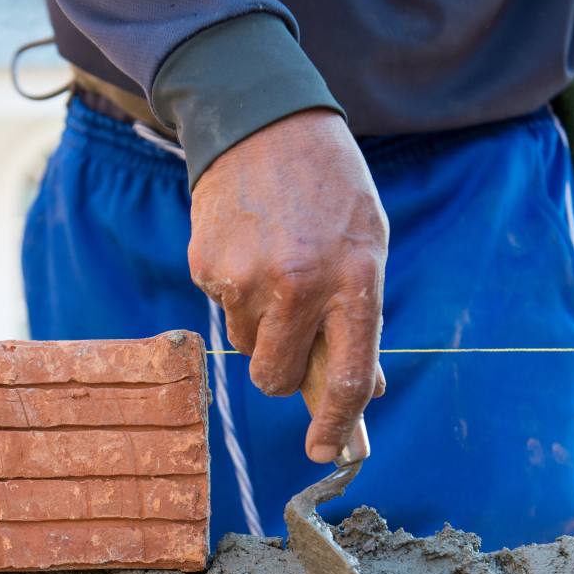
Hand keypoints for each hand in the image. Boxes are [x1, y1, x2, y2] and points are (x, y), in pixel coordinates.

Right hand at [188, 109, 388, 462]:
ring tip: (275, 262)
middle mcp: (298, 285)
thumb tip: (361, 392)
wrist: (263, 121)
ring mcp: (246, 277)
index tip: (324, 452)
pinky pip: (221, 307)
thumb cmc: (328, 189)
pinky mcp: (207, 265)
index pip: (345, 376)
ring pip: (247, 344)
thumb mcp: (366, 245)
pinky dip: (235, 289)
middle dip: (283, 373)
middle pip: (276, 377)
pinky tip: (250, 243)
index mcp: (352, 280)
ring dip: (261, 322)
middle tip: (292, 336)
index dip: (335, 426)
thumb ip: (362, 317)